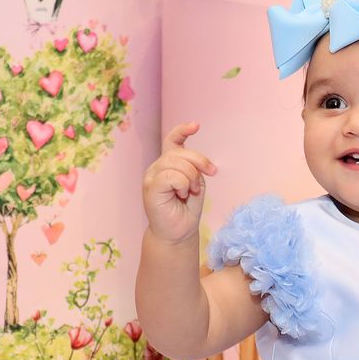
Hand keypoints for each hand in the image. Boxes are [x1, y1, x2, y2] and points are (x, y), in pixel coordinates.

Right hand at [142, 121, 217, 242]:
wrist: (177, 233)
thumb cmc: (186, 210)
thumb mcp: (196, 184)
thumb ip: (193, 169)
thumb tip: (195, 163)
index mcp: (168, 164)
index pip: (172, 141)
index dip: (183, 130)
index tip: (196, 126)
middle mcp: (157, 167)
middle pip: (180, 152)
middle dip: (200, 162)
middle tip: (207, 179)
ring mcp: (152, 176)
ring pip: (177, 163)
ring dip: (191, 178)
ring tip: (190, 192)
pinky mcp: (151, 187)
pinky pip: (172, 176)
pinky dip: (183, 185)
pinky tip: (181, 195)